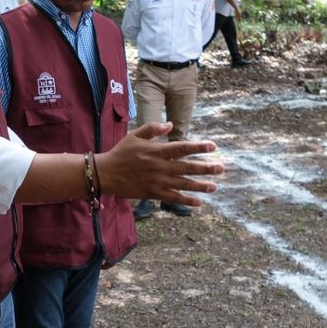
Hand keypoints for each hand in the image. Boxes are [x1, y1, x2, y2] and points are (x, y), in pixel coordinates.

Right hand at [97, 122, 223, 206]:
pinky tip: (199, 202)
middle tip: (221, 168)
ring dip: (200, 186)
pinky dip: (186, 200)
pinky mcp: (153, 193)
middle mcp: (160, 167)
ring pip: (183, 184)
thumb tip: (171, 125)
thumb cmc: (121, 153)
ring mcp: (157, 181)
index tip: (213, 146)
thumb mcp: (135, 135)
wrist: (105, 173)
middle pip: (187, 167)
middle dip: (206, 168)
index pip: (182, 148)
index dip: (198, 147)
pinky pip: (173, 198)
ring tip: (214, 186)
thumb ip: (153, 128)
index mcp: (157, 151)